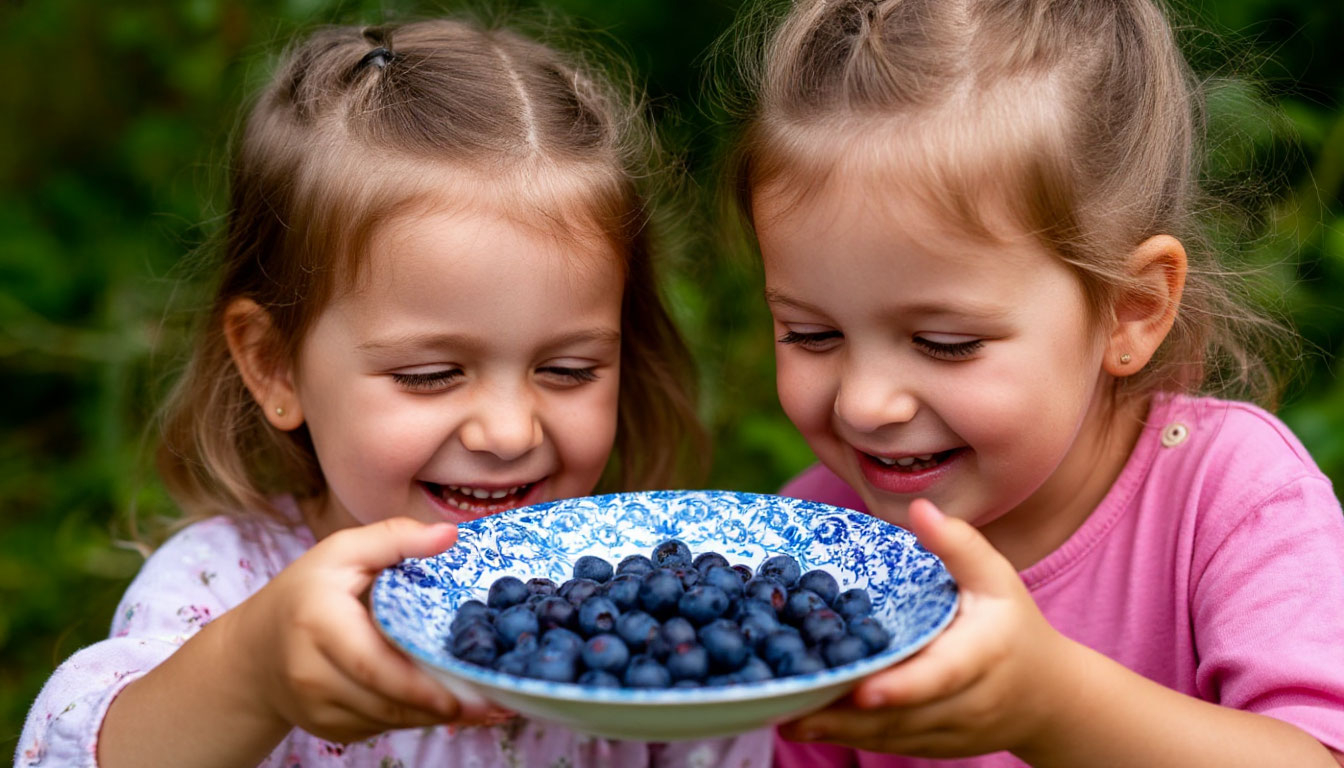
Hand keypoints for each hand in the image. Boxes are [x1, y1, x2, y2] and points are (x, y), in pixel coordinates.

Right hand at [221, 517, 497, 742]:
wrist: (255, 650)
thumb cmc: (306, 591)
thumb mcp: (343, 551)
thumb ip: (395, 537)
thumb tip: (449, 535)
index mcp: (318, 622)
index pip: (373, 664)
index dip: (420, 686)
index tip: (464, 694)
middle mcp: (310, 673)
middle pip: (385, 700)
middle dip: (440, 707)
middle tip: (491, 705)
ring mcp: (316, 708)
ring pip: (387, 719)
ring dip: (432, 716)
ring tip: (480, 707)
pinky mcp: (326, 729)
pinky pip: (378, 727)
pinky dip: (409, 716)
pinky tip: (438, 705)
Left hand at [779, 499, 1074, 757]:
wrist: (1050, 698)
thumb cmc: (1014, 625)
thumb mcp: (997, 578)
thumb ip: (959, 545)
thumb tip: (920, 507)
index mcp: (981, 656)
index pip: (941, 676)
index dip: (902, 687)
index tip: (864, 690)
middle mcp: (967, 702)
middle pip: (903, 714)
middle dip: (848, 714)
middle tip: (792, 704)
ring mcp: (951, 732)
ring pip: (891, 736)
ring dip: (840, 730)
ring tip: (788, 716)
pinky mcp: (934, 746)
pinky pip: (889, 744)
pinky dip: (851, 736)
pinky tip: (809, 723)